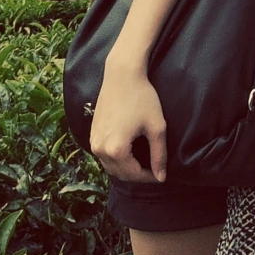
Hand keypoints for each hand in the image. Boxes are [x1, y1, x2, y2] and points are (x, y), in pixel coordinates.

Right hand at [88, 60, 167, 183]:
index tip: (162, 176)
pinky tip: (131, 152)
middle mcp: (100, 149)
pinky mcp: (92, 134)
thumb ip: (159, 155)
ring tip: (144, 163)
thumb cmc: (142, 98)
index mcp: (115, 149)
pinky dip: (117, 159)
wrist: (122, 76)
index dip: (150, 178)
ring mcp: (93, 142)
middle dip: (138, 175)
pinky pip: (104, 155)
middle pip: (120, 174)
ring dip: (127, 169)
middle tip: (155, 170)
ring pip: (111, 166)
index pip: (134, 174)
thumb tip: (161, 177)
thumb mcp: (156, 127)